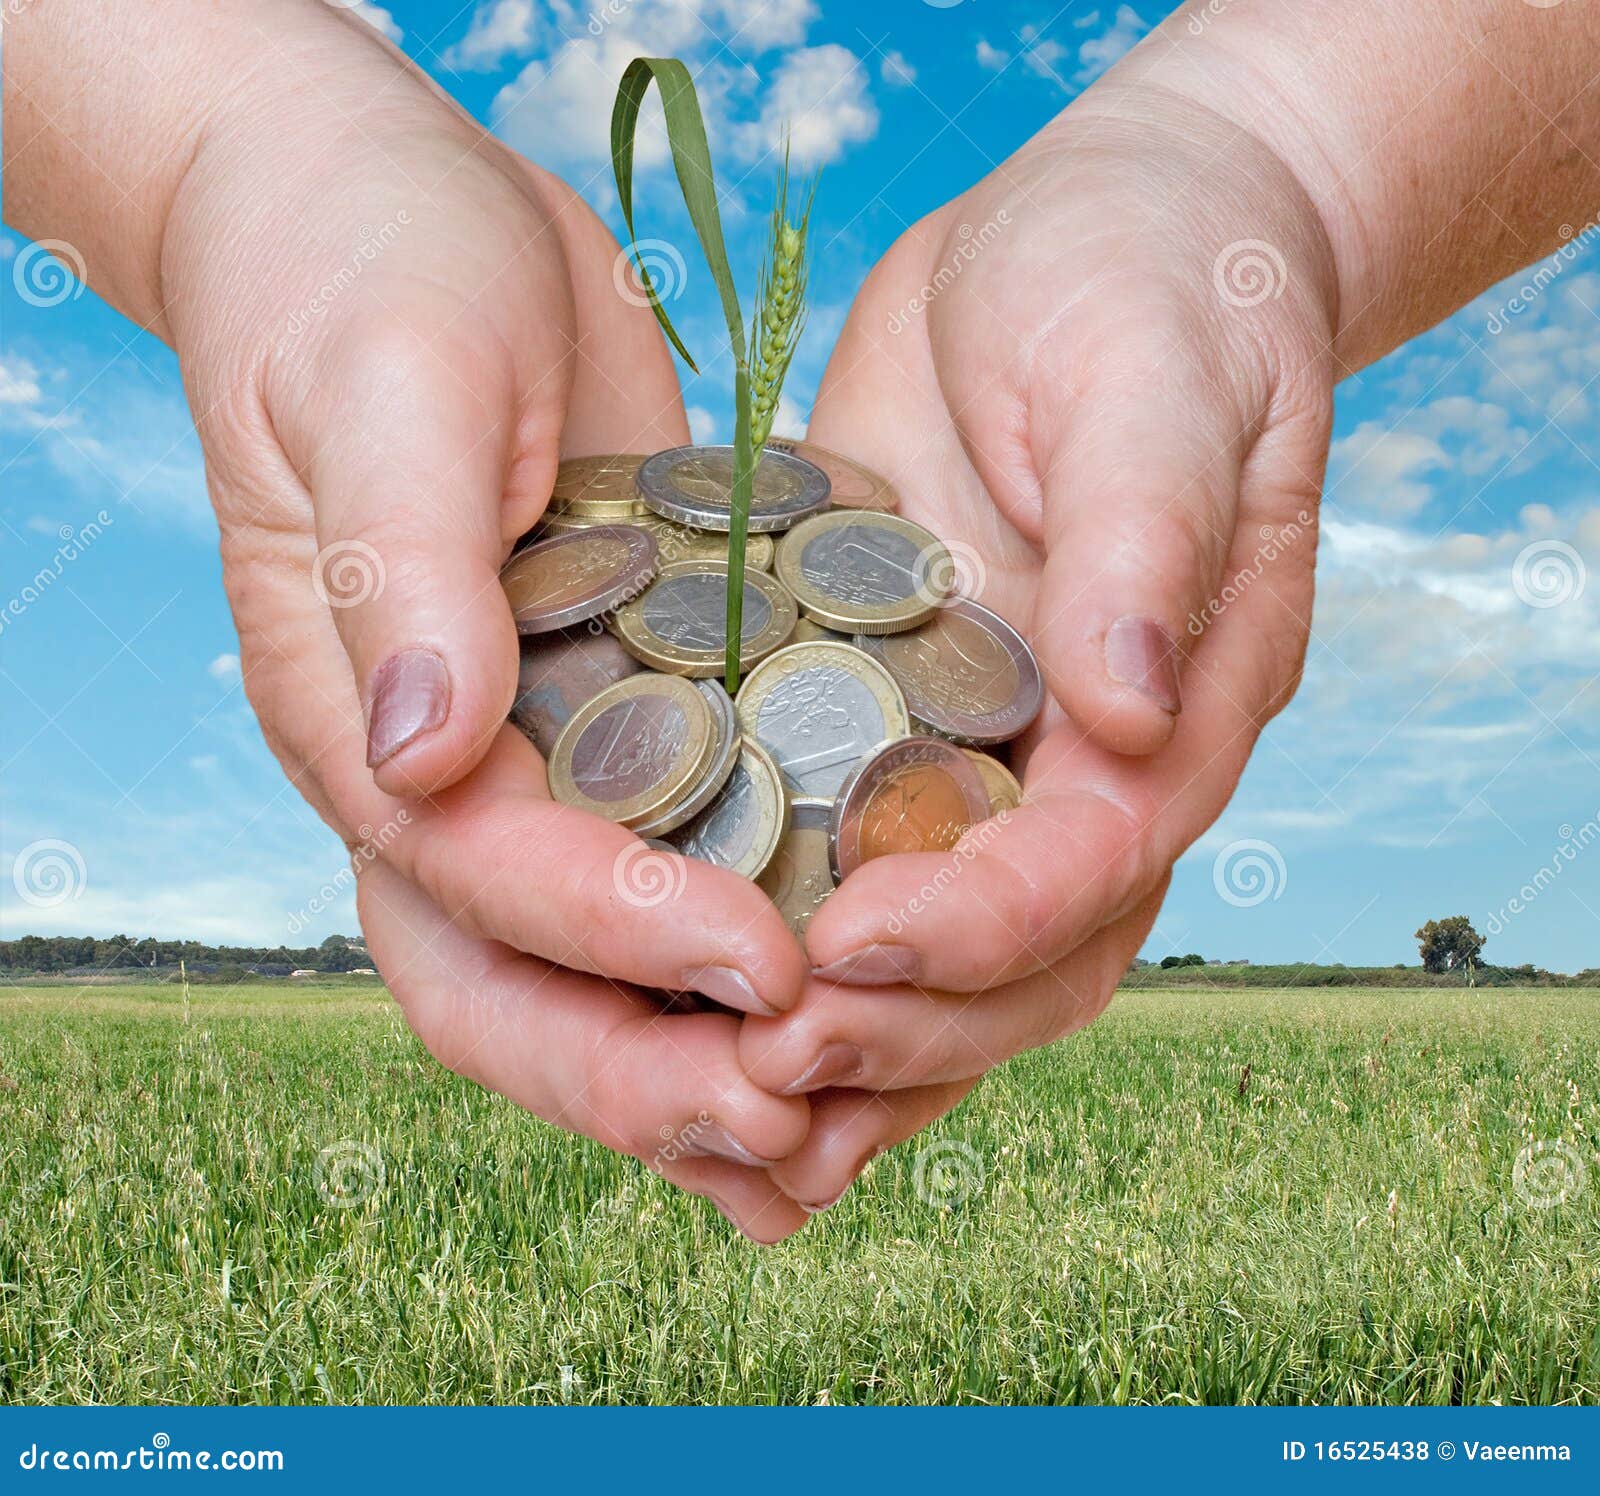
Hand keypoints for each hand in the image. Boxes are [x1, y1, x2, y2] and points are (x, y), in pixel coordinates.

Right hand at [136, 11, 810, 1234]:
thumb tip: (430, 750)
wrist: (402, 219)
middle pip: (522, 987)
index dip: (616, 936)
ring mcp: (540, 765)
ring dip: (704, 1071)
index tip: (764, 963)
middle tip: (801, 1120)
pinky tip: (851, 1028)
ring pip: (600, 977)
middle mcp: (446, 776)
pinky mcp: (633, 724)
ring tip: (835, 1144)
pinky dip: (747, 975)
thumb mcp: (384, 391)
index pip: (480, 875)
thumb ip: (402, 565)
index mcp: (364, 719)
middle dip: (650, 1073)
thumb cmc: (368, 277)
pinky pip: (680, 881)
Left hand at [736, 82, 1338, 1215]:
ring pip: (936, 966)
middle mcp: (1086, 772)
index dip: (982, 919)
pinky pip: (848, 875)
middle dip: (900, 1026)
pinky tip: (689, 1023)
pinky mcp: (889, 732)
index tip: (853, 942)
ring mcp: (987, 765)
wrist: (1092, 248)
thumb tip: (1122, 709)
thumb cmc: (1150, 289)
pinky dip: (789, 970)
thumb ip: (1146, 537)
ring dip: (845, 1055)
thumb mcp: (1161, 383)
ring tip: (719, 1106)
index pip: (1095, 862)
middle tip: (762, 1051)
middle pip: (1019, 964)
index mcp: (1174, 708)